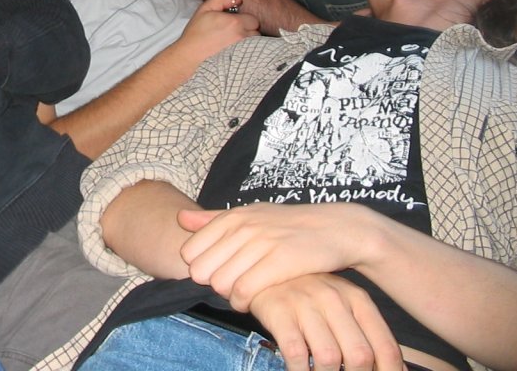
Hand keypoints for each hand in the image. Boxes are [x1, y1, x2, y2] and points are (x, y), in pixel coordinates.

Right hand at [175, 0, 259, 60]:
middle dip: (248, 30)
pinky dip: (245, 51)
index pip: (253, 19)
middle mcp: (241, 36)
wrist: (189, 55)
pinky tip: (233, 51)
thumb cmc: (196, 33)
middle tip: (234, 32)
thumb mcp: (204, 9)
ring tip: (233, 42)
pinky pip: (250, 54)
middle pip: (256, 31)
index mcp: (234, 22)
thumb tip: (237, 0)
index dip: (244, 19)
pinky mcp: (240, 60)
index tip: (234, 22)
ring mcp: (241, 50)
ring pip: (254, 43)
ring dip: (248, 41)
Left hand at [178, 204, 373, 310]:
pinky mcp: (279, 263)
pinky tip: (249, 302)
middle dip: (210, 283)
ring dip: (226, 295)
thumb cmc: (288, 225)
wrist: (336, 229)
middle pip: (202, 270)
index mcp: (233, 216)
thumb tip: (180, 218)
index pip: (191, 251)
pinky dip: (241, 302)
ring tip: (239, 294)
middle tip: (226, 286)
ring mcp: (260, 244)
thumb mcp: (251, 214)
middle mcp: (243, 227)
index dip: (198, 267)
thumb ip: (213, 219)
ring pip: (220, 282)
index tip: (214, 272)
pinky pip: (244, 291)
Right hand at [249, 274, 404, 370]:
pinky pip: (296, 353)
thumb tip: (395, 367)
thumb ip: (365, 333)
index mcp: (357, 298)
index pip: (385, 347)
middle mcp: (334, 299)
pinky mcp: (279, 312)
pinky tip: (300, 370)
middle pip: (359, 355)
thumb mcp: (342, 304)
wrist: (264, 267)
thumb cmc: (309, 294)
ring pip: (329, 357)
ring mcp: (305, 304)